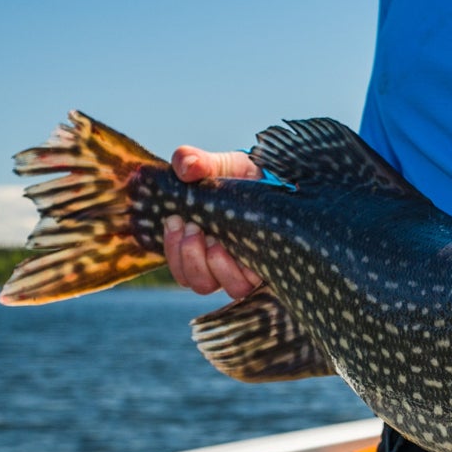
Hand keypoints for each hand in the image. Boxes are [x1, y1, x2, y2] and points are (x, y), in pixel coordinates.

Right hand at [164, 146, 262, 298]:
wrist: (277, 181)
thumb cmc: (242, 179)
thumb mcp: (219, 166)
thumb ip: (196, 162)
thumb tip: (185, 166)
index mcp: (203, 247)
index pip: (182, 269)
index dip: (174, 251)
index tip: (174, 221)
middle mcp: (224, 266)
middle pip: (199, 283)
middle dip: (190, 257)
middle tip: (193, 228)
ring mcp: (249, 270)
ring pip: (226, 288)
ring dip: (214, 266)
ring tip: (214, 239)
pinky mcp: (270, 270)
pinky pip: (249, 284)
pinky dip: (237, 269)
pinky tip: (233, 245)